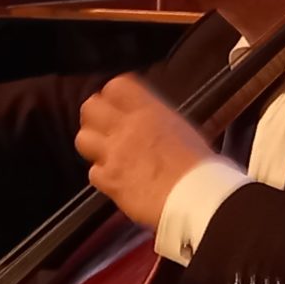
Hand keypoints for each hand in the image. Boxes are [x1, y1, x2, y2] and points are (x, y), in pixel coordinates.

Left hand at [74, 74, 211, 230]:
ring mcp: (114, 155)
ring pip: (83, 139)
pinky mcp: (109, 182)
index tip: (117, 103)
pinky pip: (93, 173)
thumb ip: (158, 121)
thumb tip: (151, 121)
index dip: (112, 95)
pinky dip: (102, 176)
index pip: (115, 86)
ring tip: (106, 152)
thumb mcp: (183, 130)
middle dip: (94, 116)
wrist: (197, 197)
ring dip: (92, 145)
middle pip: (90, 108)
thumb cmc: (201, 165)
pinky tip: (115, 179)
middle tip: (104, 127)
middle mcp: (126, 128)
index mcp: (148, 110)